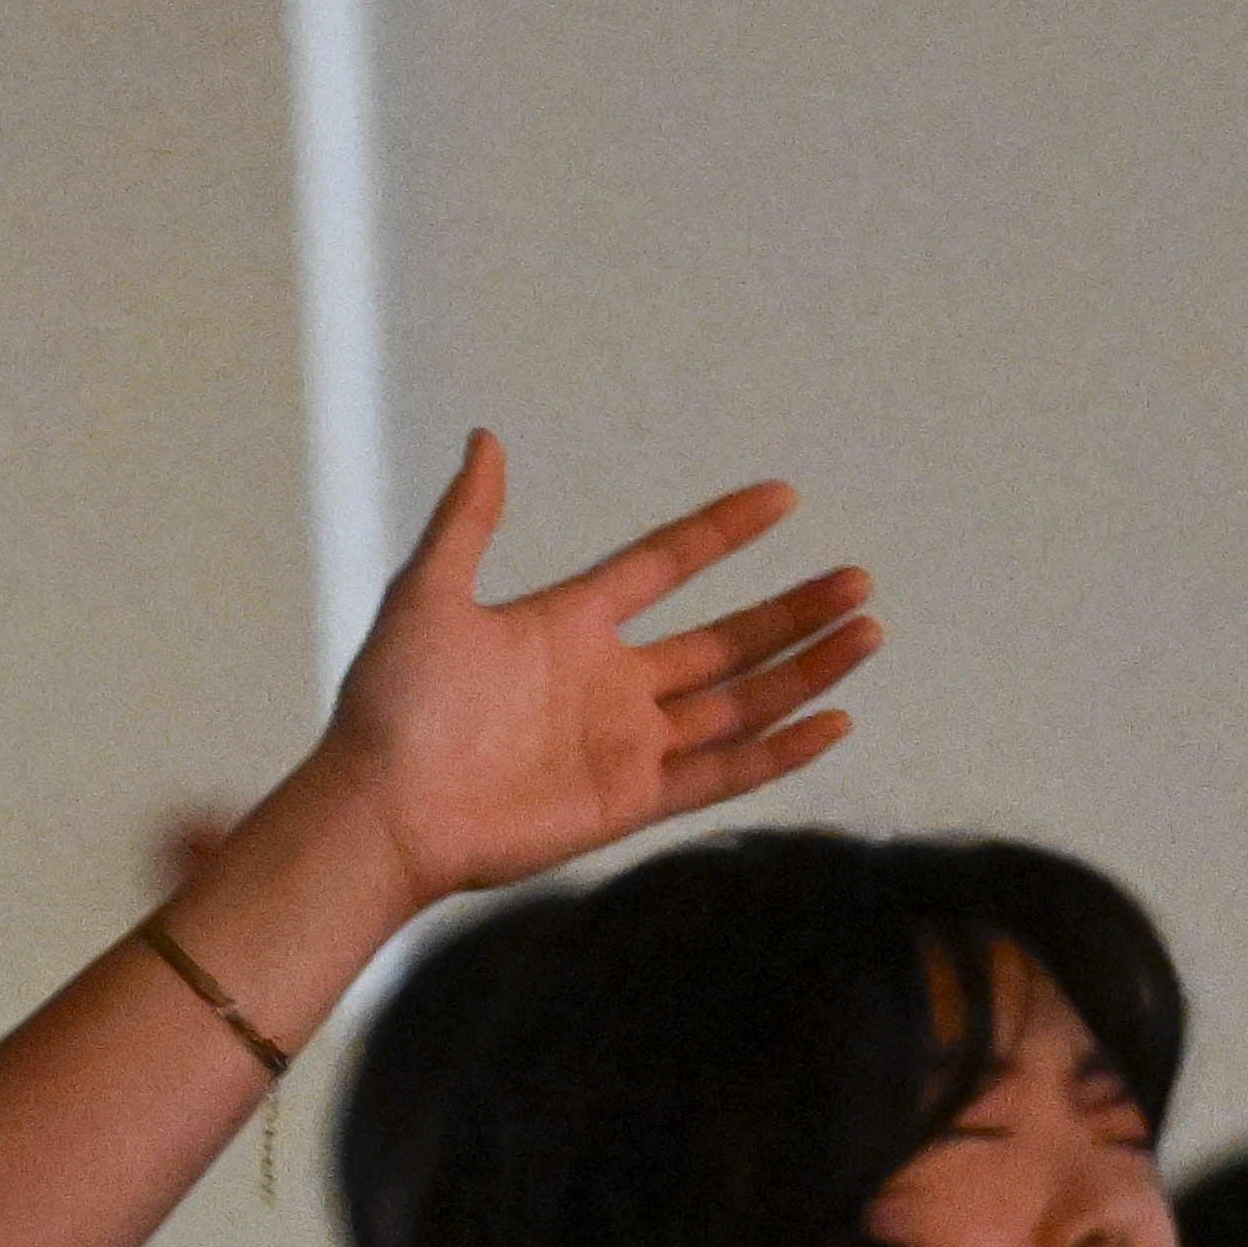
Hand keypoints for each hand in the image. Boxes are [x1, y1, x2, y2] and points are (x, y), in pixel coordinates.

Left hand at [309, 434, 877, 915]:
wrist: (381, 807)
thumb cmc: (392, 703)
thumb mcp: (427, 591)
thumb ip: (468, 519)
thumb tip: (487, 439)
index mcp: (570, 623)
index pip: (667, 563)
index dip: (724, 532)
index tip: (784, 498)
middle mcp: (609, 682)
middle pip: (725, 639)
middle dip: (793, 611)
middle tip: (858, 581)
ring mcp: (625, 743)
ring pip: (740, 701)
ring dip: (805, 671)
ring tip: (866, 634)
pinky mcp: (630, 800)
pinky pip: (722, 771)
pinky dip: (780, 750)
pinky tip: (832, 721)